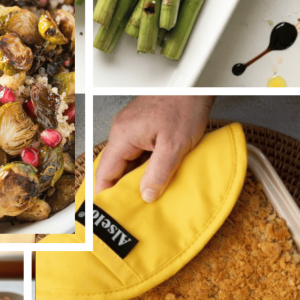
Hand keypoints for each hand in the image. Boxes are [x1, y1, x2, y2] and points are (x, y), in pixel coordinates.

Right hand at [94, 96, 214, 200]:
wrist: (194, 85)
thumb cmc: (184, 106)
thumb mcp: (175, 145)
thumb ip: (158, 173)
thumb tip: (146, 196)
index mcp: (123, 136)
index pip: (105, 173)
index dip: (106, 195)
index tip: (112, 214)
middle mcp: (122, 132)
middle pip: (115, 168)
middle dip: (123, 190)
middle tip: (134, 212)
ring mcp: (131, 129)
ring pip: (127, 161)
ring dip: (136, 178)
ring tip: (147, 198)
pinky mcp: (142, 128)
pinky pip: (137, 153)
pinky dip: (144, 167)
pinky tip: (156, 177)